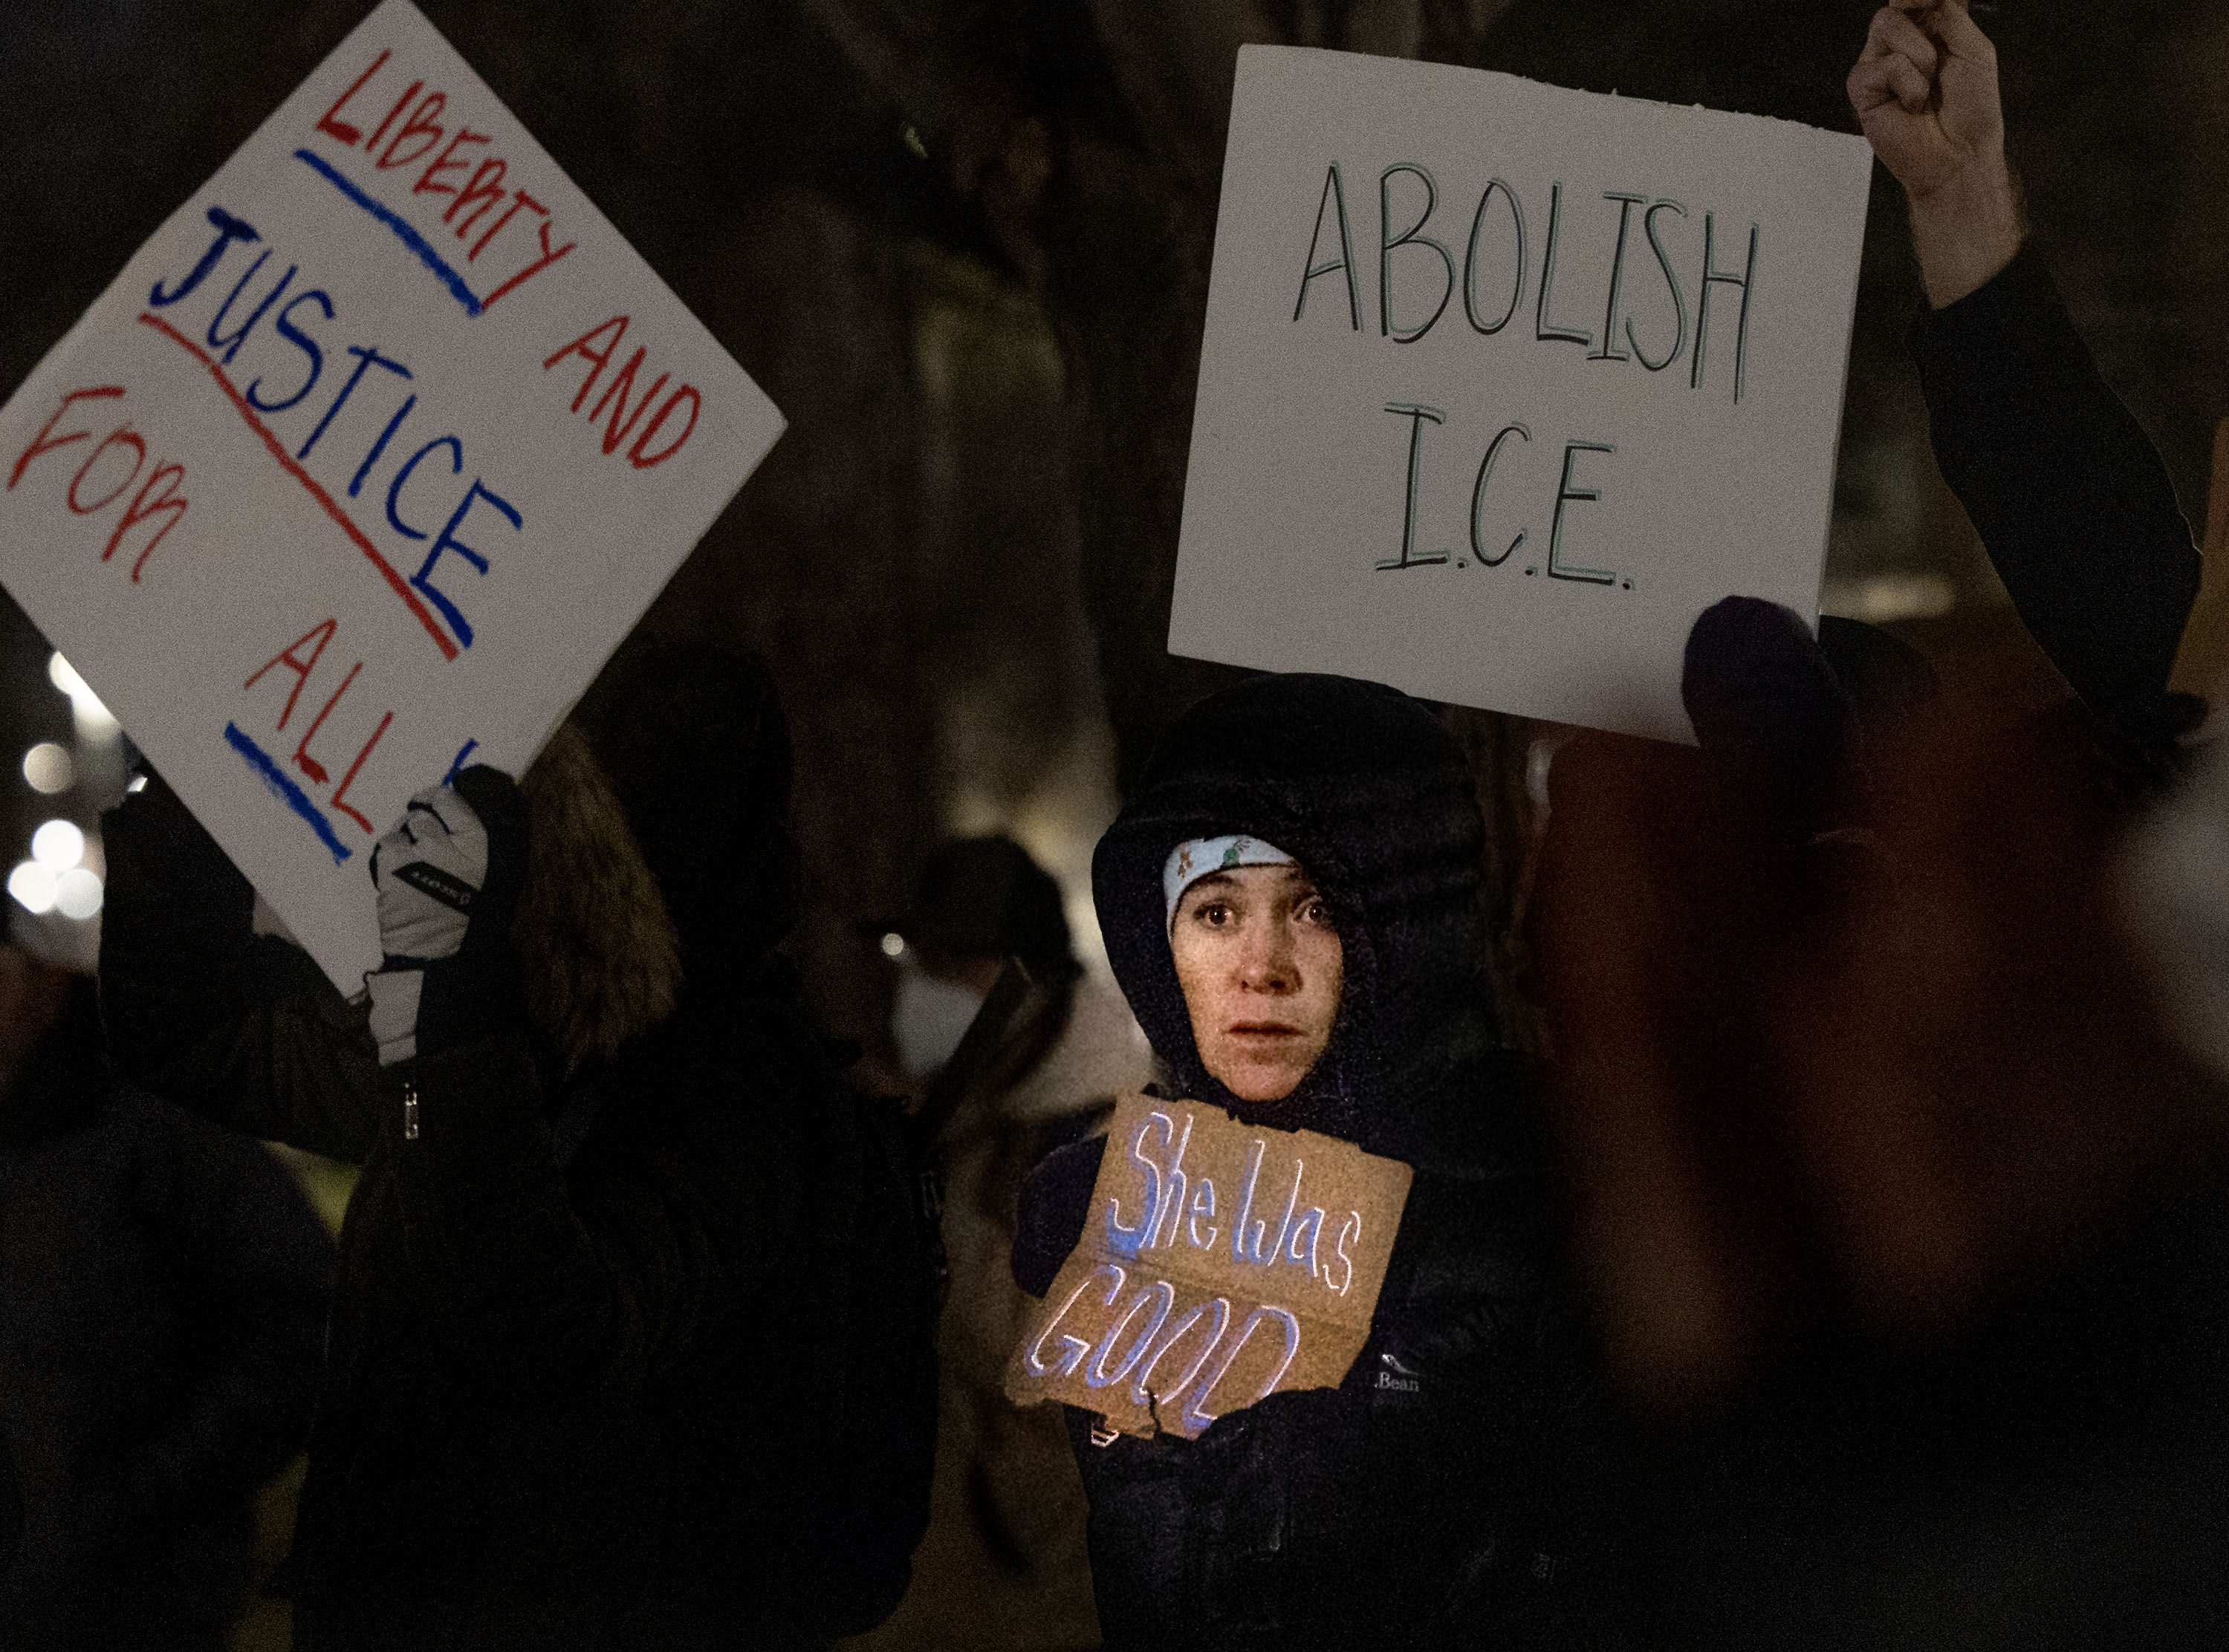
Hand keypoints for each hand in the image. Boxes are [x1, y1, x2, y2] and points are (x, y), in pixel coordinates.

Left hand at [365, 766, 526, 1066]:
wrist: (443, 954)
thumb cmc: (473, 919)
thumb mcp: (496, 876)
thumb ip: (483, 841)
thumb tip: (470, 806)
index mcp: (483, 841)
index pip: (455, 798)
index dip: (442, 800)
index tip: (438, 806)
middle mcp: (454, 840)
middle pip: (428, 805)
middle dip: (423, 818)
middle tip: (422, 837)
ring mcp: (421, 849)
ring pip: (405, 823)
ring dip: (406, 837)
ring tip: (412, 863)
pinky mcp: (394, 863)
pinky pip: (388, 842)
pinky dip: (390, 855)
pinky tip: (399, 875)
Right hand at [1848, 0, 2022, 307]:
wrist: (1959, 155)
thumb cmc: (1970, 109)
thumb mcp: (1974, 47)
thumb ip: (1948, 13)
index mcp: (1931, 29)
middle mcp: (1902, 42)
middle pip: (1898, 4)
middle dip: (1923, 14)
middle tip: (1939, 53)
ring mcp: (1878, 63)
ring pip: (1887, 24)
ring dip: (1920, 57)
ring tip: (1927, 89)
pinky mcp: (1862, 88)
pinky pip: (1882, 65)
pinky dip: (1907, 85)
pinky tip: (1911, 106)